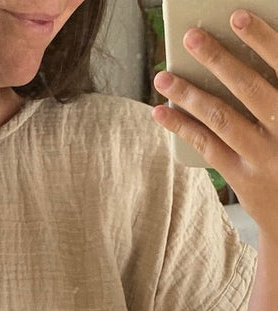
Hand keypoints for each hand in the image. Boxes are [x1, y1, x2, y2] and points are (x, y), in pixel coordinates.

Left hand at [151, 10, 277, 240]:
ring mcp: (264, 156)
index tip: (237, 16)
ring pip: (221, 117)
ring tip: (164, 77)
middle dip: (217, 59)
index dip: (262, 39)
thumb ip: (275, 90)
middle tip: (190, 37)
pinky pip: (208, 147)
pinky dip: (182, 127)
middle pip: (248, 87)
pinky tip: (161, 112)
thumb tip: (244, 58)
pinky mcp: (243, 177)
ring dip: (189, 94)